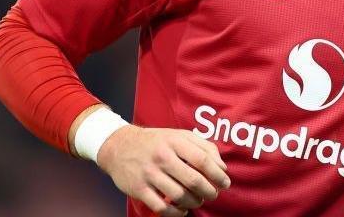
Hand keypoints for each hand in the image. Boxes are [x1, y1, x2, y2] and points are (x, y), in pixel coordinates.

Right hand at [96, 125, 230, 216]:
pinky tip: (182, 209)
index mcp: (174, 141)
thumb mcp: (179, 135)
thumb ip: (203, 147)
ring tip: (198, 200)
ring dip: (194, 202)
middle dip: (209, 191)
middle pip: (193, 180)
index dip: (218, 174)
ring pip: (179, 196)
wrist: (118, 146)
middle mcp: (162, 157)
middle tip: (213, 194)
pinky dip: (176, 212)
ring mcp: (149, 174)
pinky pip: (162, 207)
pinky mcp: (139, 189)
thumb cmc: (156, 142)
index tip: (225, 183)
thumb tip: (222, 167)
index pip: (203, 160)